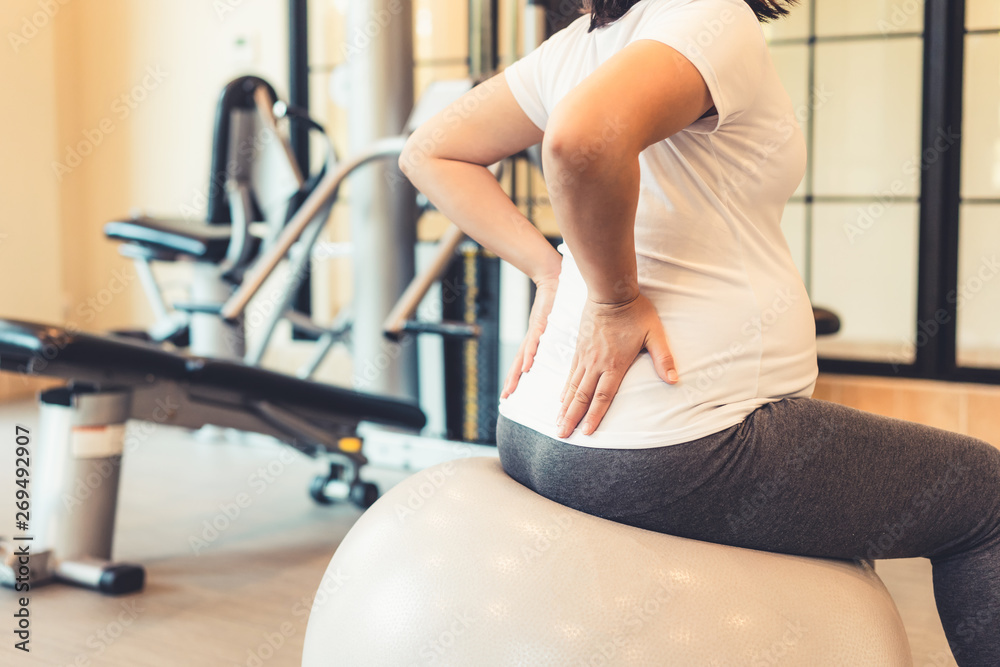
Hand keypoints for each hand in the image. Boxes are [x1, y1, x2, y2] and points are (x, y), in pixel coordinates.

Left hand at [501, 275, 559, 398]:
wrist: (553, 278)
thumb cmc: (557, 299)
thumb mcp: (558, 322)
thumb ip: (559, 334)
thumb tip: (566, 346)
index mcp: (535, 338)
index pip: (524, 361)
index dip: (518, 376)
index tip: (512, 392)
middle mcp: (531, 337)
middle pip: (519, 363)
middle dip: (512, 380)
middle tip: (505, 398)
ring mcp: (534, 331)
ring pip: (522, 357)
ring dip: (515, 374)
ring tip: (510, 389)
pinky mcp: (539, 324)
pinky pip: (533, 343)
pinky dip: (529, 356)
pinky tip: (526, 368)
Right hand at [556, 293, 677, 437]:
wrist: (610, 291)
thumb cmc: (635, 312)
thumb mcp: (655, 334)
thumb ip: (663, 358)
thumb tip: (674, 380)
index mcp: (614, 364)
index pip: (602, 396)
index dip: (594, 416)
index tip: (586, 433)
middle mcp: (596, 363)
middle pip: (581, 396)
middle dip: (571, 418)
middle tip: (561, 434)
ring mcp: (584, 356)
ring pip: (572, 387)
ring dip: (564, 407)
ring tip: (557, 423)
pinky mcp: (578, 348)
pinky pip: (569, 373)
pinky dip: (564, 389)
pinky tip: (560, 399)